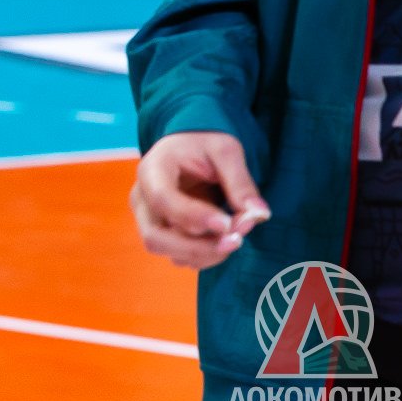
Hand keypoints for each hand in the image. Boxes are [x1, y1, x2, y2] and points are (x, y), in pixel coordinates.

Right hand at [130, 131, 269, 269]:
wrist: (191, 147)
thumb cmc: (204, 144)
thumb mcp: (226, 151)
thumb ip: (240, 182)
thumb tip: (259, 214)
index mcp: (152, 169)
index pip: (162, 199)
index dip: (193, 216)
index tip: (227, 224)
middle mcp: (142, 198)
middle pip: (155, 237)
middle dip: (198, 247)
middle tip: (235, 241)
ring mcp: (149, 218)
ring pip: (168, 251)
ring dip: (206, 253)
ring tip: (236, 237)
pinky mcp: (162, 233)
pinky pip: (180, 256)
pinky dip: (205, 256)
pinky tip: (224, 240)